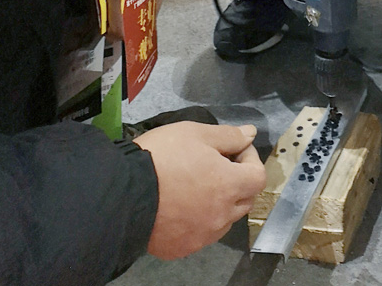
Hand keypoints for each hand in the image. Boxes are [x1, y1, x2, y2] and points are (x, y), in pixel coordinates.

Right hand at [136, 122, 264, 258]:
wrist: (122, 195)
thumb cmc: (162, 157)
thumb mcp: (196, 133)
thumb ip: (228, 136)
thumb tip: (250, 134)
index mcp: (228, 186)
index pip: (258, 177)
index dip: (250, 159)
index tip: (232, 150)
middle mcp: (220, 216)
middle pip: (244, 200)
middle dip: (237, 181)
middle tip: (215, 165)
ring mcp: (201, 236)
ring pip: (224, 220)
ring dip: (220, 204)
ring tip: (196, 187)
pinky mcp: (181, 248)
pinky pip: (200, 235)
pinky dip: (198, 221)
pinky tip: (180, 208)